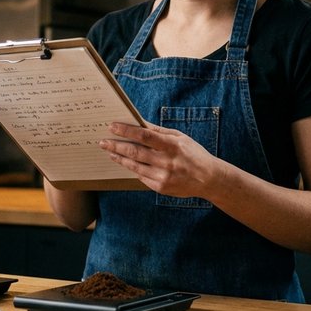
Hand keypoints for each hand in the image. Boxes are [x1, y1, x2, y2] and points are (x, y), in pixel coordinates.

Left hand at [100, 121, 217, 197]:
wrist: (208, 179)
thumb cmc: (194, 154)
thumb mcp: (180, 138)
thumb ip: (158, 132)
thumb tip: (139, 122)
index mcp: (172, 146)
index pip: (144, 136)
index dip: (126, 130)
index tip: (112, 126)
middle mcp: (166, 162)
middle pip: (135, 152)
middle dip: (116, 145)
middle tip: (102, 141)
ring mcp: (163, 177)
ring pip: (134, 166)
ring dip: (119, 158)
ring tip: (110, 151)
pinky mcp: (160, 188)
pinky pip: (141, 176)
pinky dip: (132, 168)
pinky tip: (125, 162)